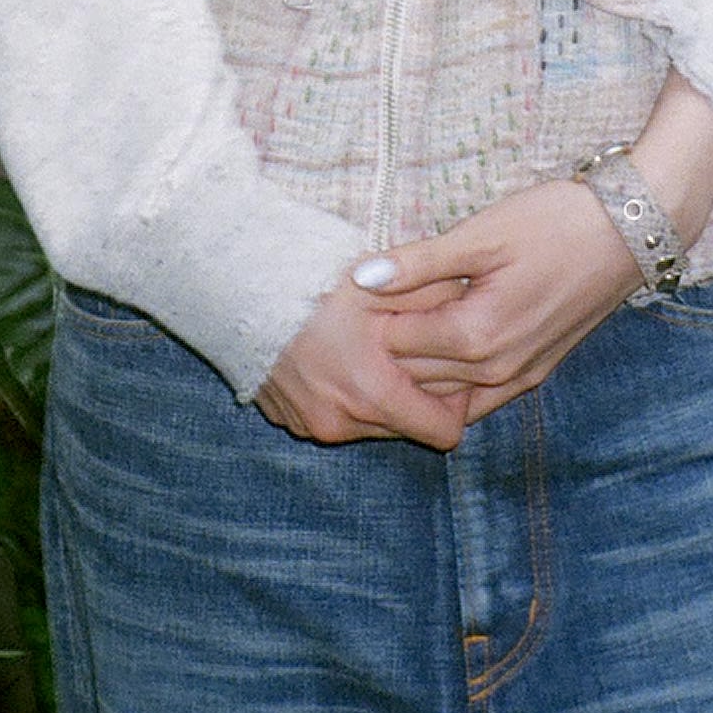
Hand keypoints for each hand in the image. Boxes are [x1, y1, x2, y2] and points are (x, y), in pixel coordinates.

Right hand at [255, 276, 469, 451]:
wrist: (237, 285)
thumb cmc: (314, 280)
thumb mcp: (382, 284)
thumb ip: (435, 301)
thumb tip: (475, 306)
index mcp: (371, 394)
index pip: (443, 432)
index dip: (457, 402)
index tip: (452, 366)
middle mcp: (340, 423)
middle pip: (406, 428)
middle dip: (416, 395)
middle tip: (412, 349)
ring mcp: (310, 425)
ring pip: (370, 424)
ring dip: (378, 394)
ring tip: (371, 348)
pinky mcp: (288, 420)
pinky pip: (335, 417)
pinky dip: (344, 395)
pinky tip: (337, 356)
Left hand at [363, 180, 640, 423]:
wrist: (628, 231)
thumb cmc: (554, 223)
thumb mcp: (481, 234)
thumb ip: (419, 263)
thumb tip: (360, 279)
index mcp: (475, 336)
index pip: (394, 343)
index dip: (371, 314)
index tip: (359, 286)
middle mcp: (495, 371)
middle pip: (413, 374)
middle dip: (387, 344)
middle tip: (372, 305)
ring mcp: (518, 378)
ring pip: (443, 390)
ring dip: (416, 362)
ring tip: (401, 318)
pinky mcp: (535, 373)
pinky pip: (477, 396)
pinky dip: (450, 380)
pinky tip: (439, 347)